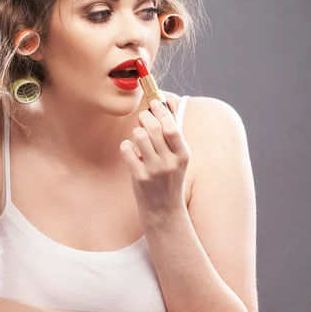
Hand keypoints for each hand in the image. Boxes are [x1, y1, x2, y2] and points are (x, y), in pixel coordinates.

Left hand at [120, 97, 190, 215]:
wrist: (164, 209)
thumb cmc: (170, 177)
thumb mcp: (178, 157)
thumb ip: (173, 131)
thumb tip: (167, 102)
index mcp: (183, 155)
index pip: (171, 127)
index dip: (161, 111)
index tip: (154, 103)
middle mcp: (170, 162)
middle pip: (154, 128)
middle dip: (145, 117)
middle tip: (143, 117)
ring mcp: (154, 170)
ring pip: (139, 136)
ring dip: (136, 131)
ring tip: (139, 137)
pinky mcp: (139, 177)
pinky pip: (127, 149)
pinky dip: (127, 145)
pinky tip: (132, 151)